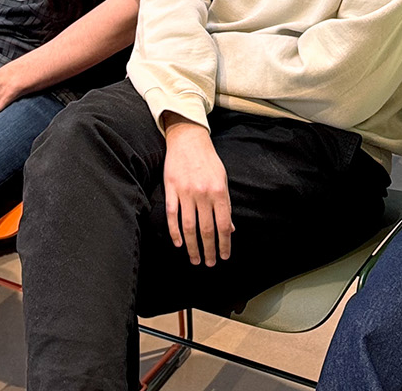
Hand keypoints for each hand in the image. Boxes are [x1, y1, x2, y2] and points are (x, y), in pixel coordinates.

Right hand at [162, 116, 231, 266]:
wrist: (188, 138)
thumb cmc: (208, 160)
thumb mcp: (223, 180)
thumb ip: (226, 205)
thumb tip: (230, 229)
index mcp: (219, 191)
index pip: (223, 225)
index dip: (224, 244)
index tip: (224, 256)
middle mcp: (203, 194)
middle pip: (206, 229)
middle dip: (209, 250)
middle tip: (210, 263)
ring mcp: (185, 192)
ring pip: (188, 227)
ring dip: (193, 246)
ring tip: (195, 259)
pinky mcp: (171, 189)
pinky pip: (172, 215)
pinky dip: (174, 232)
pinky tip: (179, 244)